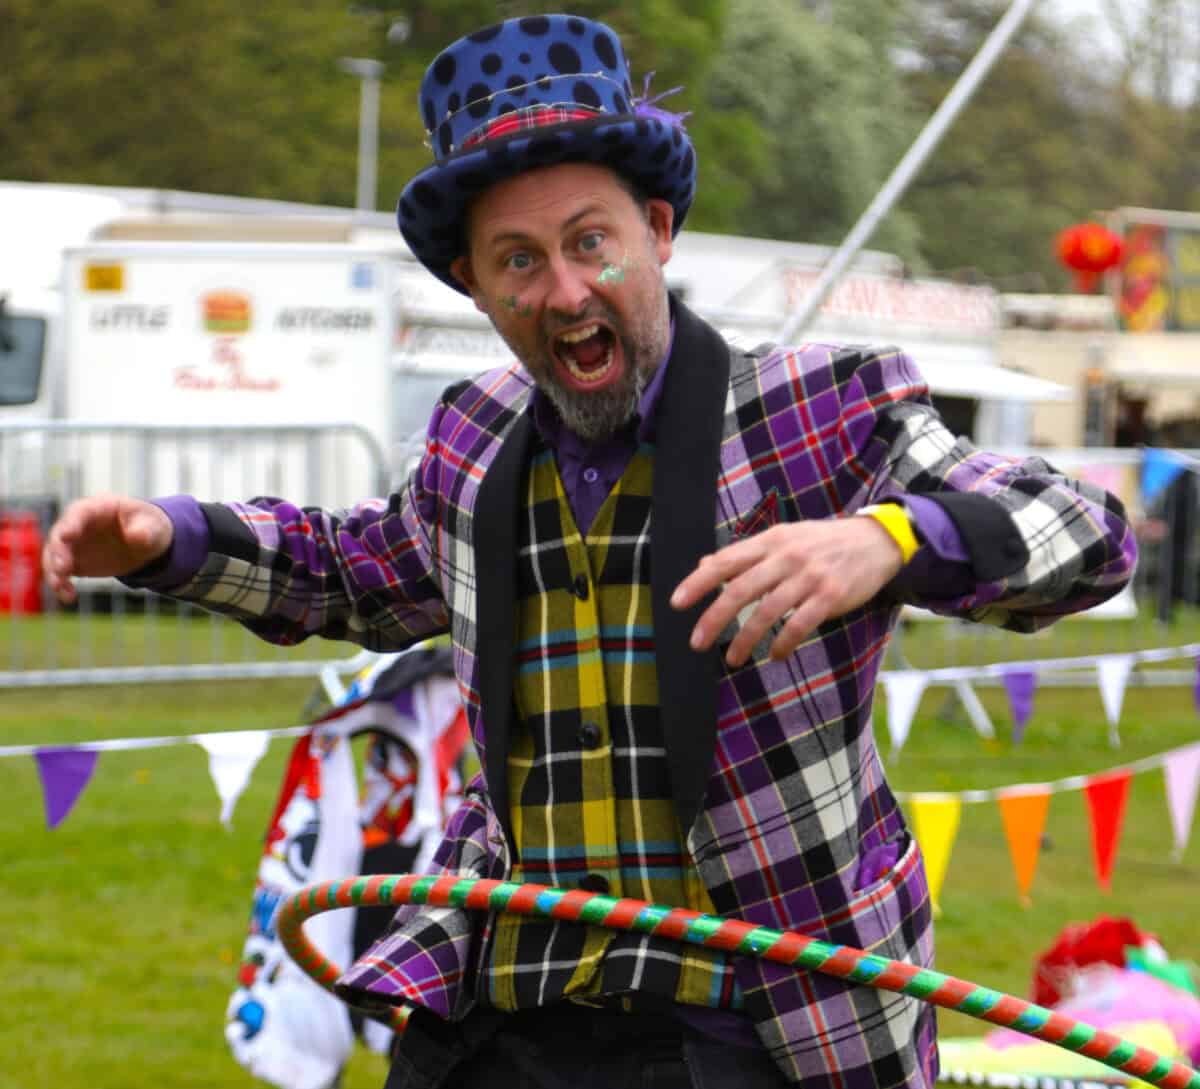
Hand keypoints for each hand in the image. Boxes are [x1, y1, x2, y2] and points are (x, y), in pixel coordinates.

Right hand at [42, 495, 173, 604]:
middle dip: (57, 552)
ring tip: (62, 587)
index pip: (78, 513)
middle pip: (59, 535)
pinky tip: (68, 596)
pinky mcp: (74, 561)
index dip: (70, 524)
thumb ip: (144, 530)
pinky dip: (61, 584)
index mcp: (97, 508)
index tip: (65, 536)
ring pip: (54, 556)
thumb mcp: (153, 526)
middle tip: (62, 569)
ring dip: (54, 572)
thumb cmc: (148, 525)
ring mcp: (73, 543)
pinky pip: (61, 573)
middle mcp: (78, 524)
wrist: (147, 541)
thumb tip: (135, 536)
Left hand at [669, 516, 904, 666]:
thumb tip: (705, 565)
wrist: (876, 541)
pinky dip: (784, 643)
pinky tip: (775, 655)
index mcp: (771, 541)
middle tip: (697, 642)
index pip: (726, 561)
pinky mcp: (831, 596)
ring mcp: (810, 576)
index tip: (677, 602)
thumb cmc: (821, 543)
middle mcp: (787, 557)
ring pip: (768, 612)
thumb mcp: (783, 539)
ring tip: (733, 659)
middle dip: (714, 619)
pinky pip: (800, 625)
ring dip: (746, 640)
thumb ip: (746, 554)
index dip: (698, 582)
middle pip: (740, 589)